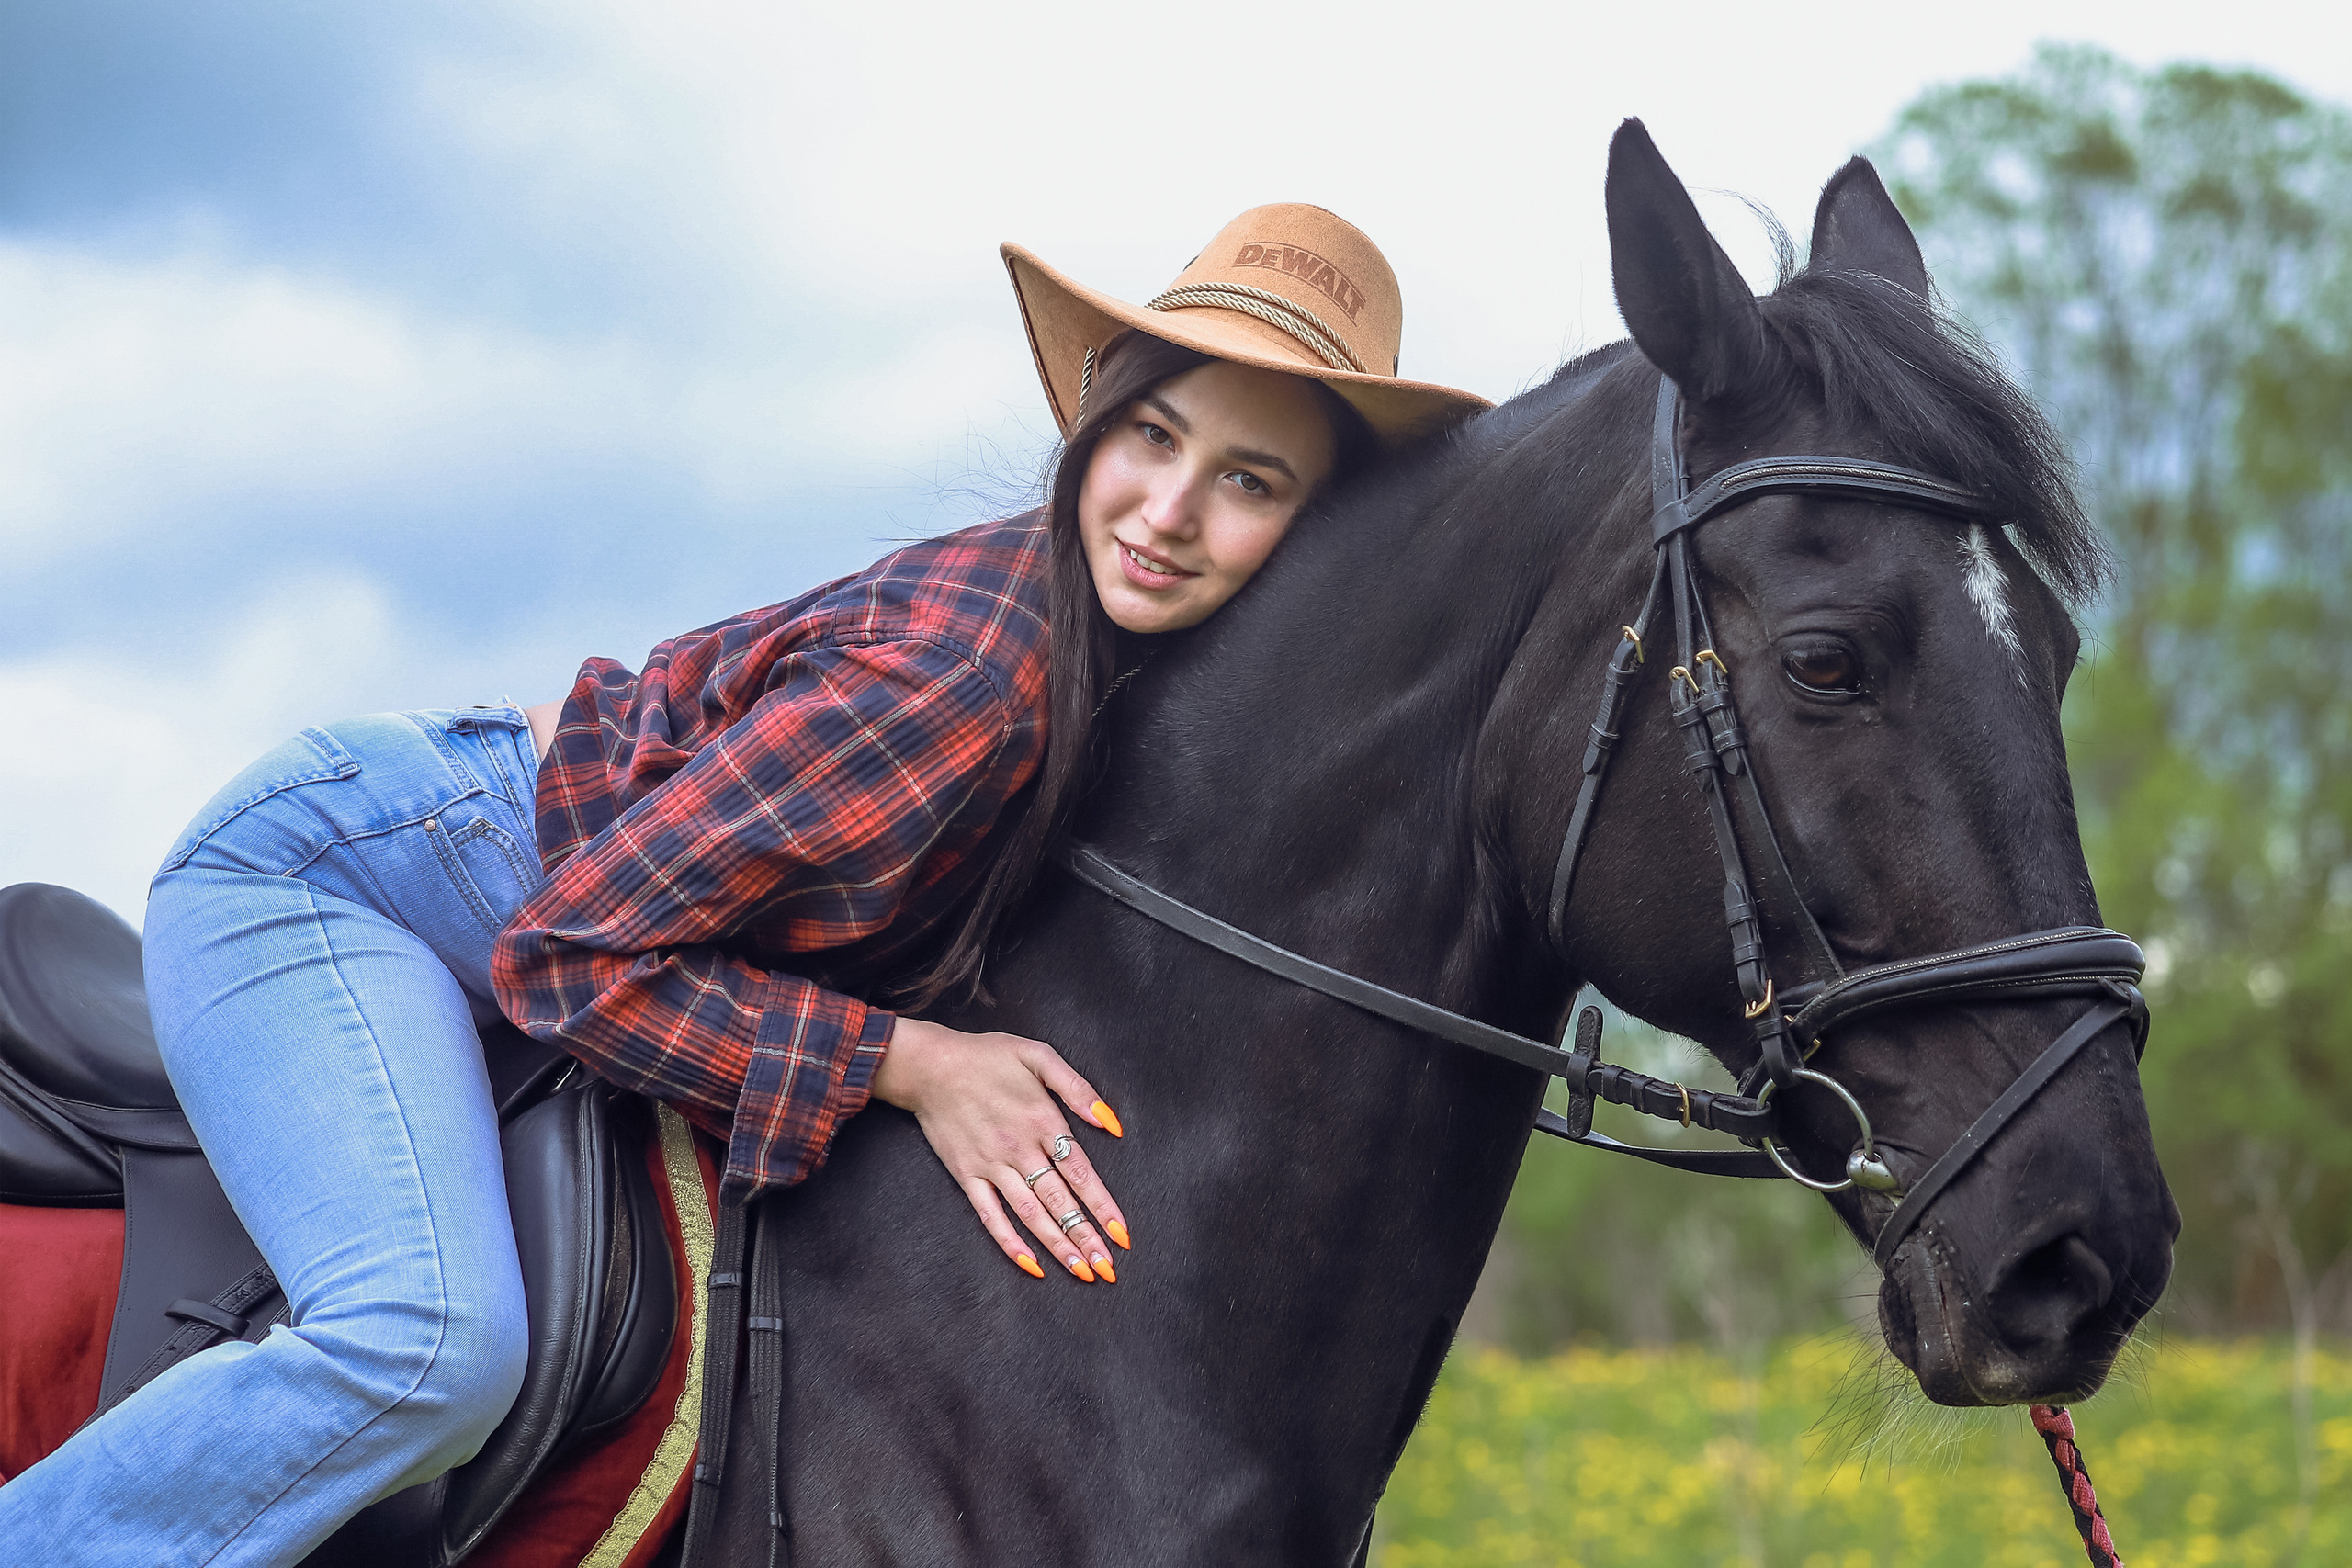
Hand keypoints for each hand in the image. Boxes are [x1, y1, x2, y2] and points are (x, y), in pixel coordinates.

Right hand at [873, 1016, 1130, 1282]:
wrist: (930, 1065)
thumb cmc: (987, 1057)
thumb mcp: (1039, 1056)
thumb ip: (1078, 1088)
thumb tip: (1111, 1123)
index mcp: (1043, 1120)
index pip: (1081, 1173)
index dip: (1103, 1207)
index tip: (1123, 1235)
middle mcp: (1020, 1149)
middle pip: (1060, 1201)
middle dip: (1087, 1238)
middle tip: (1108, 1269)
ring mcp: (992, 1166)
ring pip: (1031, 1214)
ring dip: (1057, 1246)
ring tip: (1081, 1272)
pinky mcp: (967, 1176)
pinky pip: (990, 1216)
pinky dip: (1010, 1242)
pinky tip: (1030, 1264)